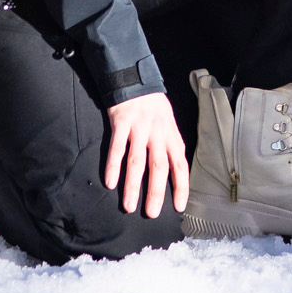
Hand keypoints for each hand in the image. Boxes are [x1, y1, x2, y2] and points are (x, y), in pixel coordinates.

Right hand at [102, 90, 189, 218]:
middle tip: (151, 213)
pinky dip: (113, 166)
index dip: (181, 186)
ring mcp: (139, 128)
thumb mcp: (169, 123)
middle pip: (159, 167)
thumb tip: (174, 172)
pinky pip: (117, 147)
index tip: (178, 207)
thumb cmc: (153, 106)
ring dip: (132, 186)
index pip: (180, 165)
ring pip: (137, 161)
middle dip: (155, 192)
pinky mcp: (121, 122)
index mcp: (171, 135)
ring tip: (128, 206)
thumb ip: (170, 145)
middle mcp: (157, 133)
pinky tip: (110, 183)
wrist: (135, 78)